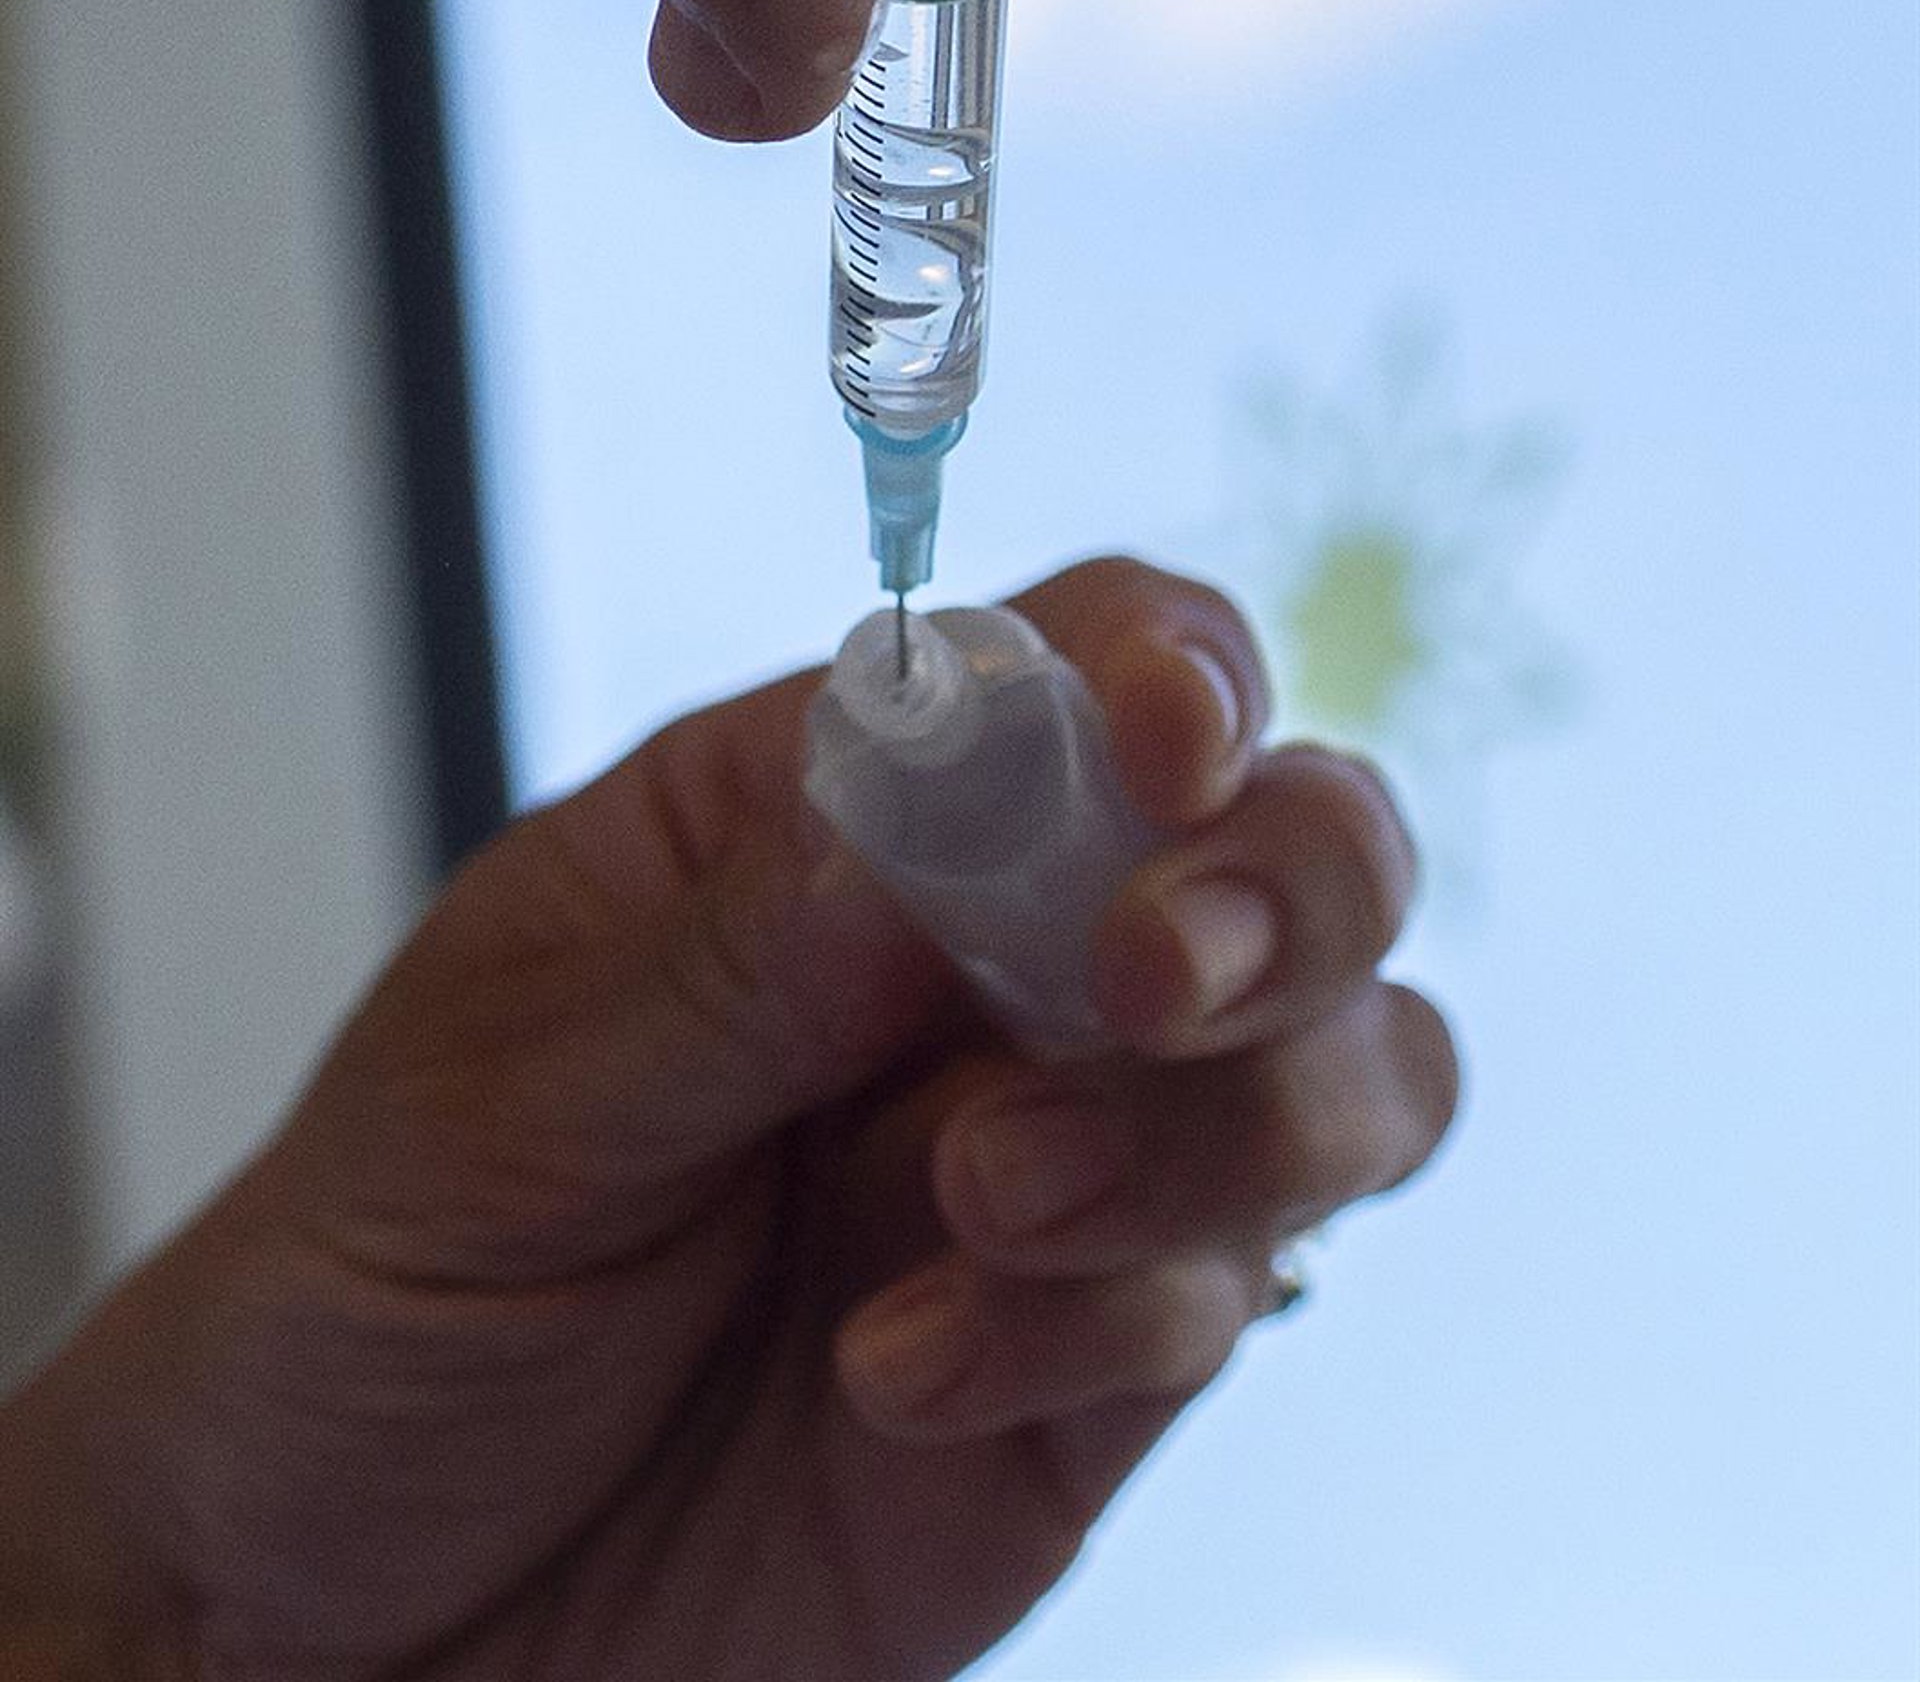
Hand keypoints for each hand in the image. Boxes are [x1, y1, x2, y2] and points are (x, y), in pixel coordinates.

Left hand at [0, 560, 1455, 1681]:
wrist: (344, 1617)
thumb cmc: (382, 1288)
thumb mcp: (500, 1091)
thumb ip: (732, 964)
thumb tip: (933, 818)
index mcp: (834, 821)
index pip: (1083, 662)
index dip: (1176, 673)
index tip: (1166, 753)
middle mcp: (988, 971)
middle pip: (1293, 850)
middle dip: (1279, 894)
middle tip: (1149, 983)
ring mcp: (1066, 1171)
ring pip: (1339, 1076)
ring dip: (1211, 1126)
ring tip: (981, 1201)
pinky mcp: (1091, 1382)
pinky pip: (1217, 1311)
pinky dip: (1093, 1328)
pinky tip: (891, 1378)